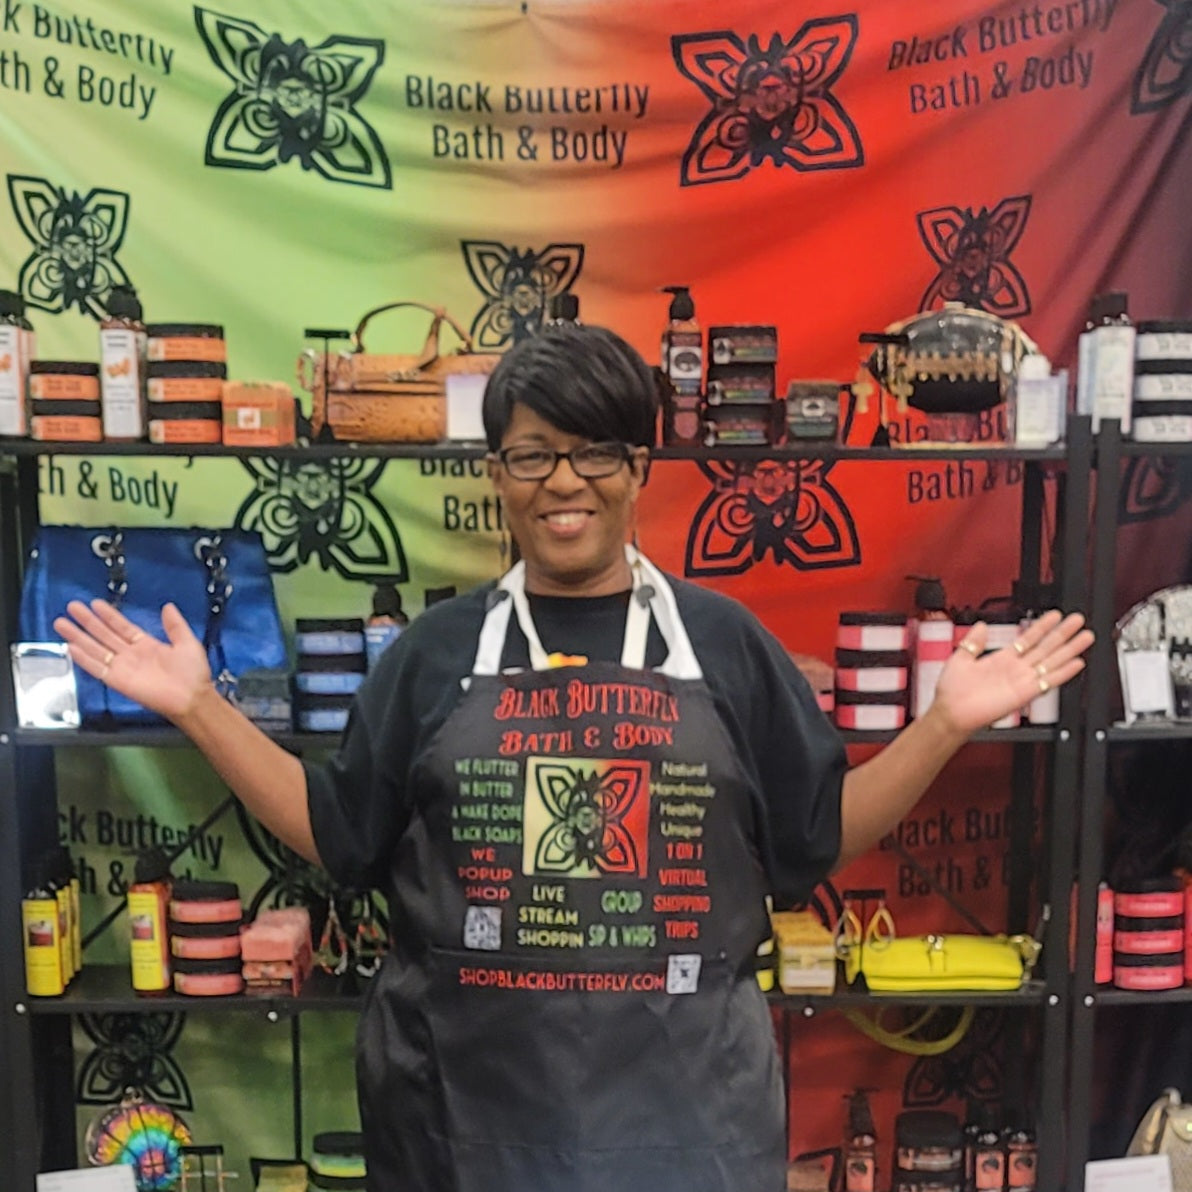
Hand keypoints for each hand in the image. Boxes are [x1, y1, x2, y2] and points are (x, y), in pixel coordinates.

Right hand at [53, 599, 214, 723]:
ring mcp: (123, 668)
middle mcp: (131, 654)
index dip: (108, 615)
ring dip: (79, 636)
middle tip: (71, 606)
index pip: (122, 626)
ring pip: (96, 648)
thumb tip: (168, 606)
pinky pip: (98, 668)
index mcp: (146, 645)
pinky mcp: (118, 681)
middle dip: (87, 621)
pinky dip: (84, 659)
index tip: (95, 603)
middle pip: (104, 634)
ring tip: (61, 623)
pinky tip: (71, 648)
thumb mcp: (187, 642)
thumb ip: (175, 625)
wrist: (192, 698)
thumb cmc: (193, 672)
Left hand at [931, 609, 1093, 737]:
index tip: (1056, 615)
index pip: (1029, 638)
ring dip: (1070, 649)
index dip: (1043, 626)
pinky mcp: (1025, 694)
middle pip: (1046, 647)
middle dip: (1063, 633)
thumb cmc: (953, 691)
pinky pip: (1049, 681)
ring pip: (1052, 661)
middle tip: (1078, 620)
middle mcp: (1016, 669)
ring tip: (1086, 637)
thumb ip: (973, 641)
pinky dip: (1064, 672)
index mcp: (1002, 659)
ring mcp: (1022, 681)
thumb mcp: (961, 657)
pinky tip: (1077, 663)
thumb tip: (982, 625)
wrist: (951, 712)